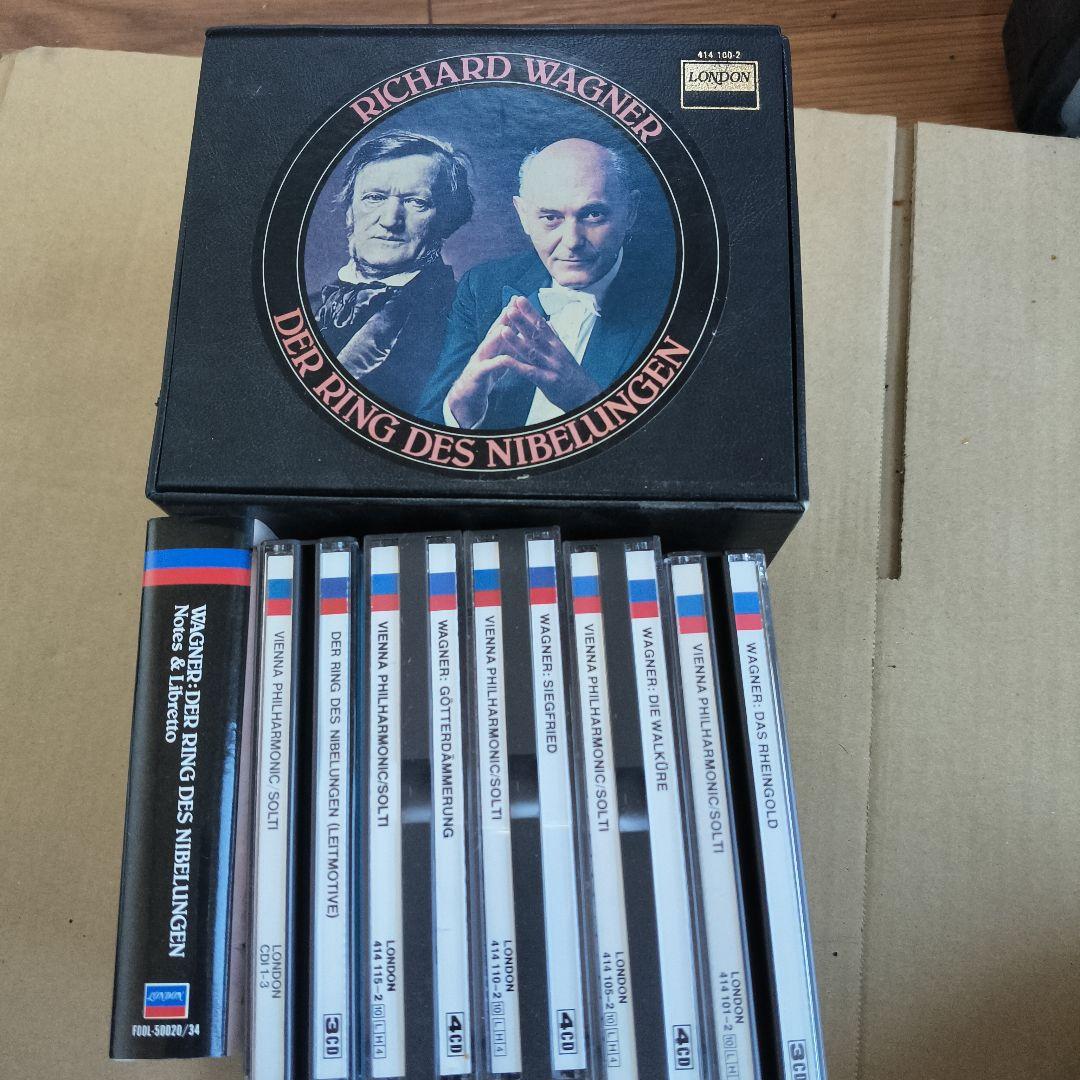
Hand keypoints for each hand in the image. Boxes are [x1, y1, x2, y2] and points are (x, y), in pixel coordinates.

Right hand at [444, 303, 529, 427]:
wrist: (469, 396)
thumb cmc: (486, 375)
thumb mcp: (500, 358)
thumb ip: (509, 346)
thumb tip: (521, 333)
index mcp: (492, 345)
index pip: (502, 325)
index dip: (510, 313)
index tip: (520, 299)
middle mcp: (484, 349)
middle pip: (494, 330)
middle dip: (503, 317)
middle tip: (512, 304)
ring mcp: (479, 361)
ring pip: (488, 346)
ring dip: (496, 336)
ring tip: (504, 326)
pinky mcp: (478, 375)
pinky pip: (487, 368)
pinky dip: (495, 363)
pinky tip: (504, 359)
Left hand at [501, 296, 601, 410]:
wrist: (585, 396)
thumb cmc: (573, 376)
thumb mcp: (565, 354)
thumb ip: (555, 338)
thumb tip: (549, 323)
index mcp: (557, 345)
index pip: (543, 325)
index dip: (530, 312)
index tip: (520, 299)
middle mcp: (554, 353)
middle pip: (536, 334)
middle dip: (523, 320)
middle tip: (510, 307)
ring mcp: (550, 366)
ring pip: (531, 351)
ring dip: (516, 340)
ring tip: (503, 329)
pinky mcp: (547, 381)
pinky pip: (529, 372)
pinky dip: (516, 365)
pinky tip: (505, 359)